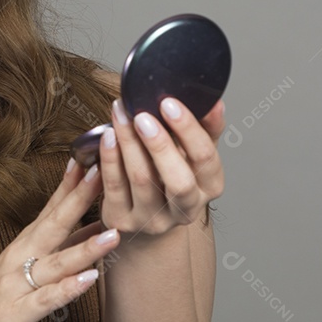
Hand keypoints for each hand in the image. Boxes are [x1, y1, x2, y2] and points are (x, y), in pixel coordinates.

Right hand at [0, 159, 119, 321]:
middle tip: (103, 174)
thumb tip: (95, 227)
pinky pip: (46, 299)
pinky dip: (68, 289)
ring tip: (113, 233)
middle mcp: (20, 258)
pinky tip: (89, 280)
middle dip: (79, 199)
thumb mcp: (24, 266)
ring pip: (56, 262)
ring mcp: (17, 285)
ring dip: (86, 247)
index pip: (51, 207)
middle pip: (54, 224)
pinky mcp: (16, 313)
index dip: (71, 184)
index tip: (90, 157)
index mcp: (24, 244)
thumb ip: (59, 247)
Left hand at [98, 97, 225, 236]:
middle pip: (179, 181)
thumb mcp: (193, 153)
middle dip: (160, 145)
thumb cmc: (172, 174)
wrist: (147, 217)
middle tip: (142, 115)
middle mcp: (185, 209)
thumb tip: (213, 101)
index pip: (206, 159)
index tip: (169, 103)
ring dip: (129, 142)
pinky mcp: (124, 220)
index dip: (189, 131)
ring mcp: (153, 219)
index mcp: (209, 187)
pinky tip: (108, 136)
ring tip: (121, 113)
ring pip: (142, 180)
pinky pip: (114, 186)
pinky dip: (110, 158)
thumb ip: (205, 129)